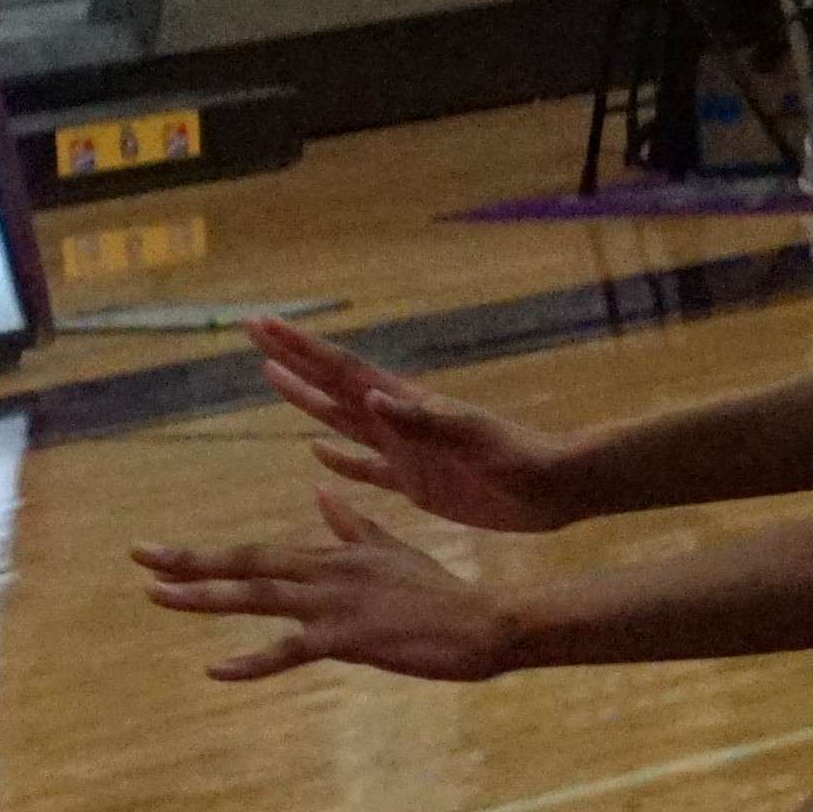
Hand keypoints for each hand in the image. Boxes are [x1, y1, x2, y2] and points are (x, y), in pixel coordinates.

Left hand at [137, 483, 514, 681]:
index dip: (205, 553)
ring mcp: (335, 604)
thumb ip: (351, 525)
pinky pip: (291, 651)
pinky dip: (251, 661)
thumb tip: (320, 495)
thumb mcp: (392, 549)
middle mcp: (325, 572)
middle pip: (246, 564)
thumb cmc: (440, 592)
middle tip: (138, 556)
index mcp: (331, 554)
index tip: (157, 550)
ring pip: (259, 598)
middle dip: (189, 562)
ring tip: (157, 596)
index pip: (255, 551)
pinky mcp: (350, 638)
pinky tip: (215, 668)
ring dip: (206, 598)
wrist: (486, 622)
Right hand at [254, 313, 574, 531]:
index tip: (263, 324)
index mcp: (408, 406)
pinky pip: (367, 469)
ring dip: (308, 400)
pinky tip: (318, 453)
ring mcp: (406, 450)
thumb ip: (424, 421)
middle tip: (255, 334)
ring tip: (274, 377)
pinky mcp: (417, 483)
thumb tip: (370, 397)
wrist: (557, 487)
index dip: (301, 349)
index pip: (343, 371)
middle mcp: (399, 421)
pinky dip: (339, 462)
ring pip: (342, 421)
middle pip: (333, 386)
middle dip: (294, 360)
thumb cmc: (523, 460)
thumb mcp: (475, 439)